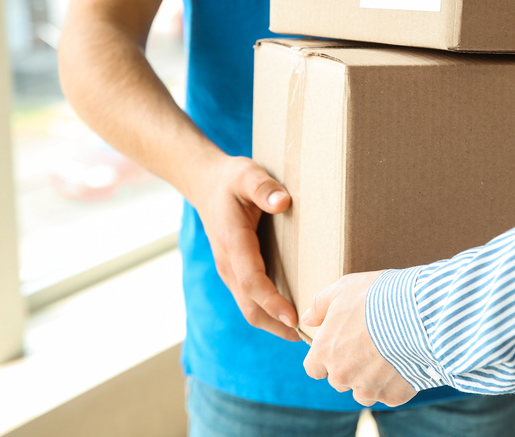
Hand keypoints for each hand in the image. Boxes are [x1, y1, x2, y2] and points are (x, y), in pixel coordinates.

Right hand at [195, 155, 298, 340]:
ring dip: (274, 324)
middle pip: (250, 306)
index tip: (295, 318)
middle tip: (309, 339)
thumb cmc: (231, 179)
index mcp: (233, 242)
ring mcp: (230, 271)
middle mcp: (228, 263)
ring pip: (249, 307)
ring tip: (306, 334)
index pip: (252, 281)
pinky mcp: (235, 272)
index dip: (273, 302)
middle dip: (277, 326)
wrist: (205, 184)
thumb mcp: (247, 174)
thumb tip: (283, 202)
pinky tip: (292, 315)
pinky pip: (251, 299)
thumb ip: (263, 187)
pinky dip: (269, 313)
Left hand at [302, 271, 417, 406]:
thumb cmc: (379, 296)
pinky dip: (396, 382)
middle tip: (371, 344)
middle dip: (350, 366)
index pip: (313, 368)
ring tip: (390, 353)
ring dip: (371, 378)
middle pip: (339, 380)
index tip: (340, 347)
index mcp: (325, 351)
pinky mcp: (392, 396)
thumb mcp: (344, 287)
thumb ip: (321, 304)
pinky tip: (406, 360)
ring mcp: (368, 389)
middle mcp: (342, 376)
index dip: (325, 358)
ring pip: (364, 391)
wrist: (419, 314)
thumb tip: (308, 319)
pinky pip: (389, 393)